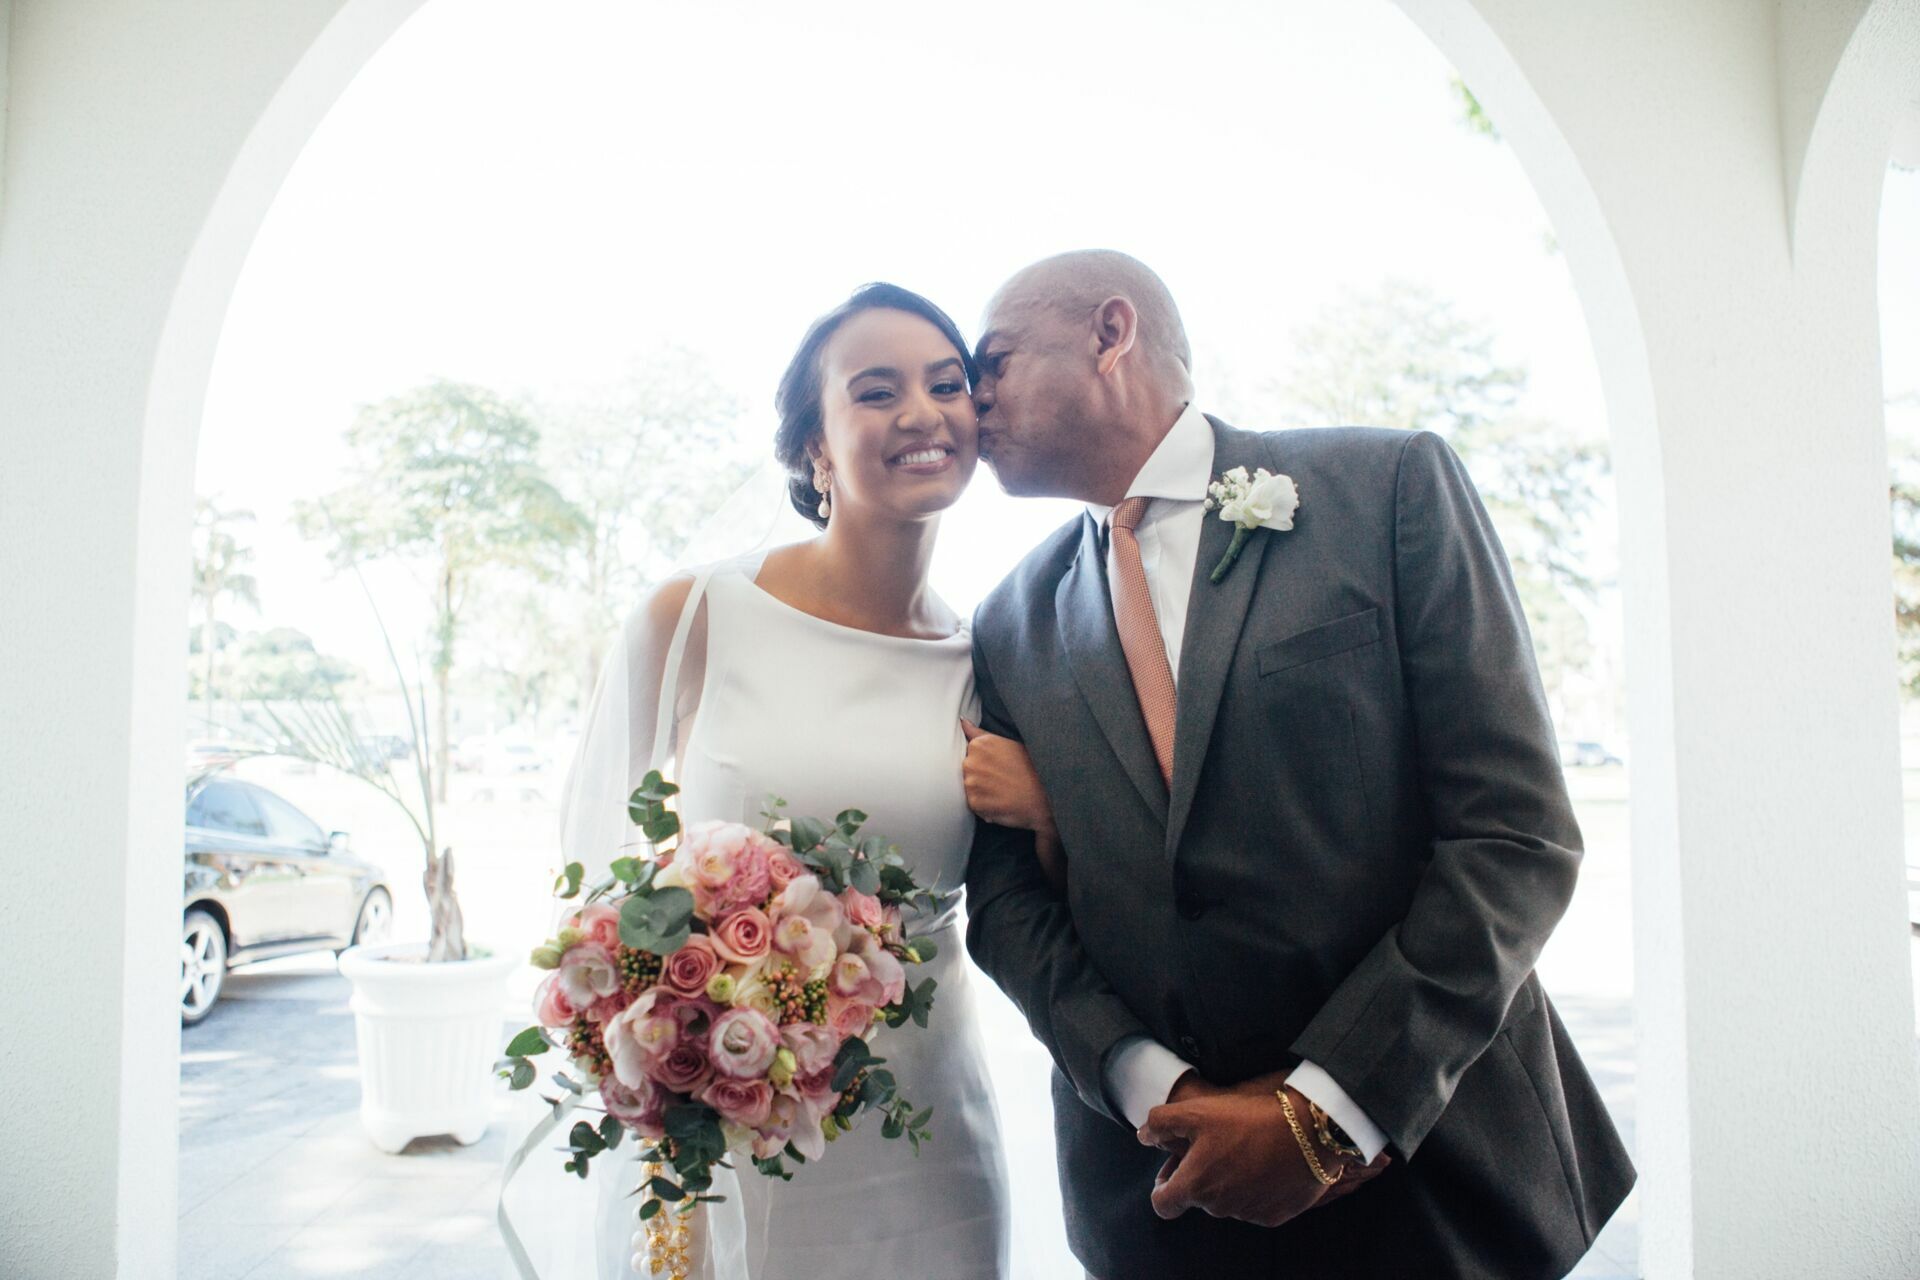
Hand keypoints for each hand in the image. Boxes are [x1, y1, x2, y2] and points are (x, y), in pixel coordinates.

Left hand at [960, 720, 1057, 838]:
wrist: (1045, 798)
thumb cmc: (1031, 768)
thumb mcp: (1008, 743)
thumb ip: (980, 733)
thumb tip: (963, 722)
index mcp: (979, 744)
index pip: (970, 753)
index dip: (985, 762)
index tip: (999, 767)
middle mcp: (971, 762)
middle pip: (968, 770)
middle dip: (981, 776)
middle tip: (1003, 781)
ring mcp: (971, 783)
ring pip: (970, 788)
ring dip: (982, 792)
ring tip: (1003, 792)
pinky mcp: (974, 803)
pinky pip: (974, 805)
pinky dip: (985, 806)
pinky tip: (1001, 802)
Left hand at [1137, 1073, 1390, 1227]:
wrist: (1310, 1131)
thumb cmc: (1249, 1118)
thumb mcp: (1197, 1110)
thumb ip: (1161, 1122)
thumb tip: (1144, 1135)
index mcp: (1196, 1186)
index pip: (1163, 1205)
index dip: (1163, 1187)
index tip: (1175, 1167)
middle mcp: (1219, 1208)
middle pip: (1198, 1199)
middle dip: (1200, 1176)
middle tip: (1214, 1146)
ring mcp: (1248, 1214)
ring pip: (1227, 1202)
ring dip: (1228, 1181)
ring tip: (1243, 1148)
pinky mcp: (1275, 1215)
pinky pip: (1255, 1206)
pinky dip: (1255, 1188)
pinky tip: (1265, 1162)